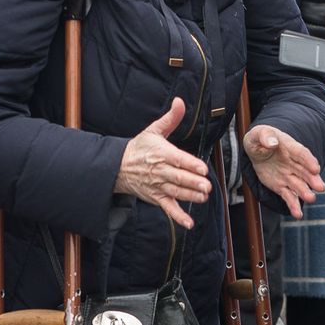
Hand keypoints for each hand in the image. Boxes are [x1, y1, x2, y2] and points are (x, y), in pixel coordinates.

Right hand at [115, 99, 209, 230]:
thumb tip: (180, 101)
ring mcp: (158, 186)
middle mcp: (160, 171)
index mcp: (162, 154)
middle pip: (178, 178)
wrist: (118, 166)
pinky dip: (178, 217)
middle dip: (193, 183)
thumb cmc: (139, 148)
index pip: (178, 160)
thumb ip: (171, 118)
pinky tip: (189, 223)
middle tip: (207, 186)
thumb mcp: (153, 130)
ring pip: (176, 193)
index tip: (203, 169)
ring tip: (203, 197)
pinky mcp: (156, 198)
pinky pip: (168, 208)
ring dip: (190, 196)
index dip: (191, 165)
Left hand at [243, 124, 324, 217]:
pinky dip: (293, 206)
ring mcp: (289, 176)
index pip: (301, 154)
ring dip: (305, 193)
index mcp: (290, 147)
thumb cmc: (260, 139)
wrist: (257, 150)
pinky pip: (289, 197)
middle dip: (313, 180)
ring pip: (299, 186)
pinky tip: (297, 215)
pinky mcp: (282, 186)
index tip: (315, 168)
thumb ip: (265, 136)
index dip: (309, 161)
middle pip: (305, 172)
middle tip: (320, 187)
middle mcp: (293, 163)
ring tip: (311, 199)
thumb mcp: (259, 134)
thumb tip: (272, 143)